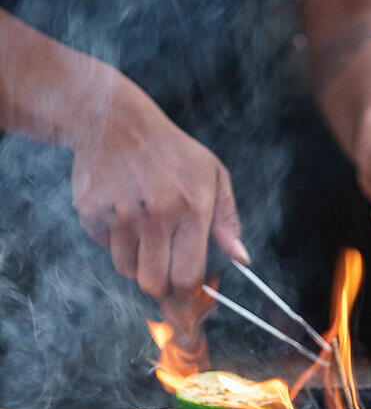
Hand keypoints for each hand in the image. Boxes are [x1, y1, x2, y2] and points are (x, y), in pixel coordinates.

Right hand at [71, 77, 247, 297]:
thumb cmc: (172, 150)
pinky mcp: (91, 211)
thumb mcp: (213, 174)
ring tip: (143, 234)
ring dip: (137, 262)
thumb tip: (242, 259)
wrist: (114, 119)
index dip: (187, 289)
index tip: (186, 283)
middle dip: (161, 285)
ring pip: (127, 270)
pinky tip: (122, 213)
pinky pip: (105, 248)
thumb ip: (228, 220)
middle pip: (154, 284)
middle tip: (164, 269)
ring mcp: (121, 213)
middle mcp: (156, 213)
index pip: (188, 276)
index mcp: (192, 207)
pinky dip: (114, 241)